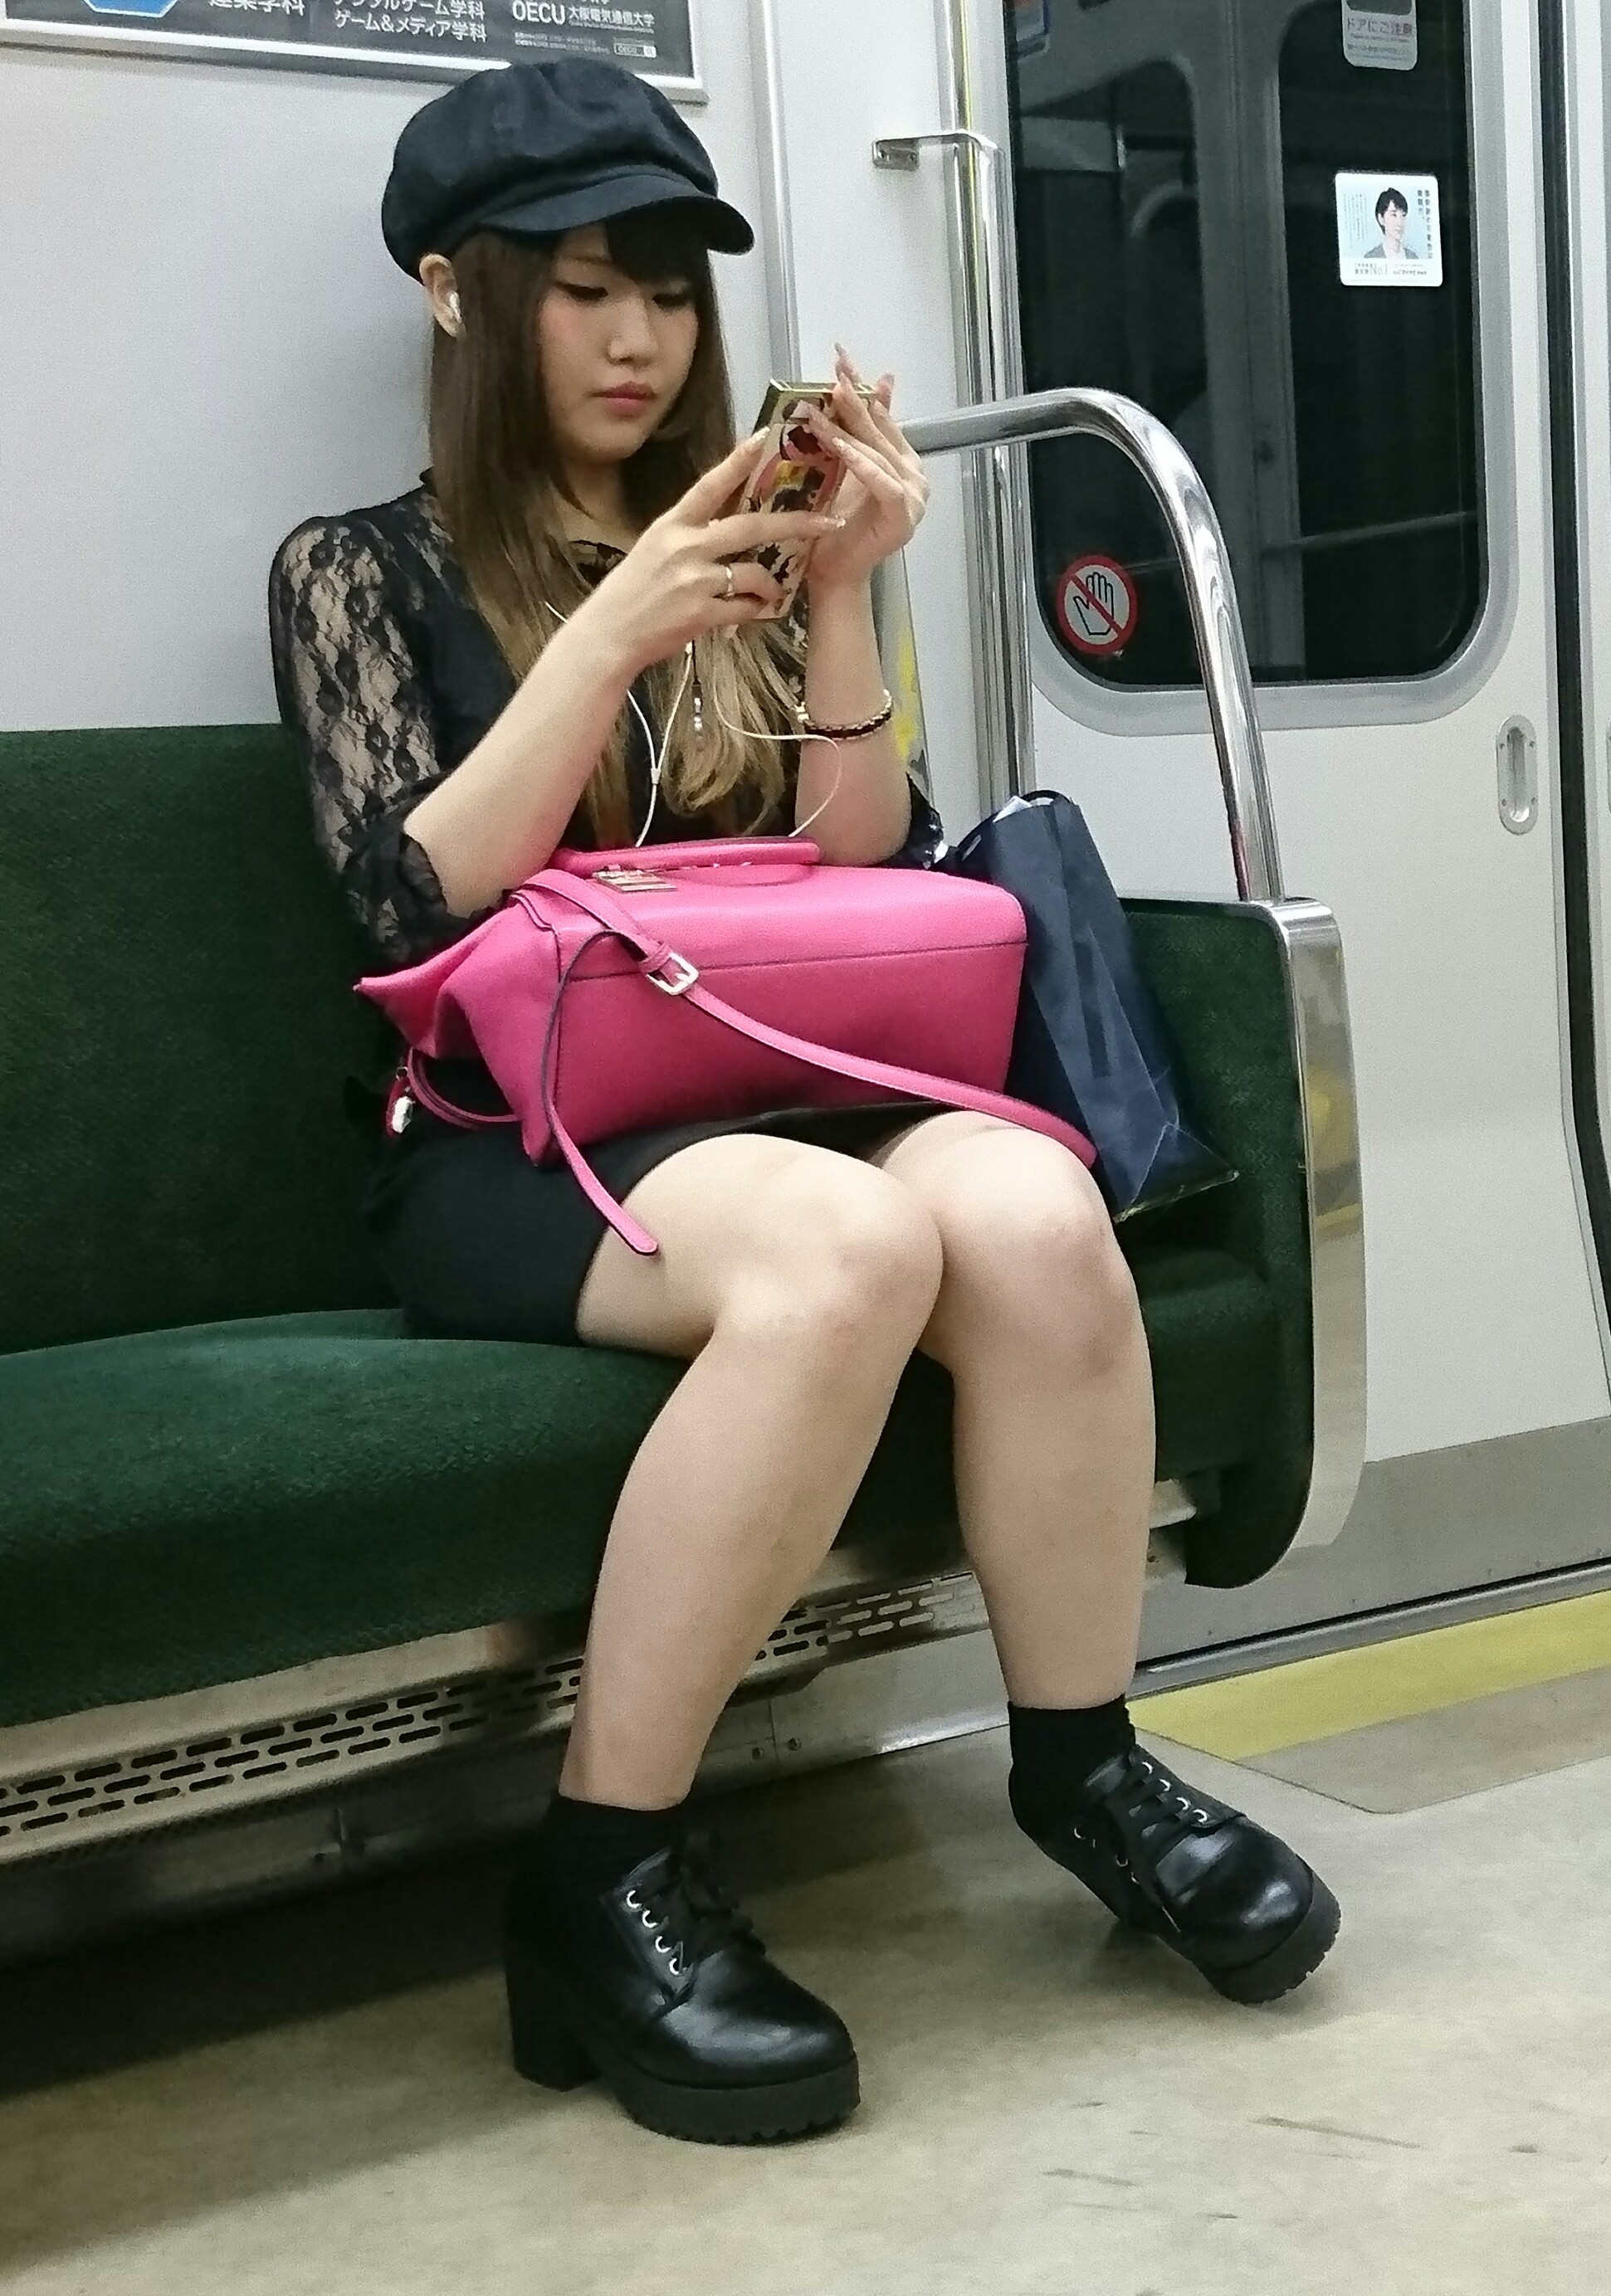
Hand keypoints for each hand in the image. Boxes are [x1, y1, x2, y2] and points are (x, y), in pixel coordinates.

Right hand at [575, 433, 845, 679]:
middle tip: (827, 520)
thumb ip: (690, 534)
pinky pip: (746, 607)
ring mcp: (694, 580)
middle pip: (751, 526)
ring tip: (771, 590)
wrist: (609, 635)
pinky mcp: (701, 614)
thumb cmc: (632, 593)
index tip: (766, 437)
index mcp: (672, 525)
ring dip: (771, 583)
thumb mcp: (654, 550)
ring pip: (755, 572)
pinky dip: (755, 609)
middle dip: (795, 523)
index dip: (739, 460)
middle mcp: (685, 546)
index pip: (710, 484)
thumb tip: (728, 524)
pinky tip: (750, 612)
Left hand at [800, 348, 929, 596]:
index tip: (840, 357)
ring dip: (848, 430)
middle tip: (832, 374)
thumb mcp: (840, 467)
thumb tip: (868, 385)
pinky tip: (838, 446)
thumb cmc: (833, 523)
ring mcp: (914, 497)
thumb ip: (853, 431)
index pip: (882, 416)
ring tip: (820, 411)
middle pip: (881, 431)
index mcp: (903, 461)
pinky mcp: (904, 517)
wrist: (834, 572)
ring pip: (879, 454)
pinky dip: (860, 463)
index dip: (862, 386)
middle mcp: (915, 476)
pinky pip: (882, 482)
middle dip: (855, 400)